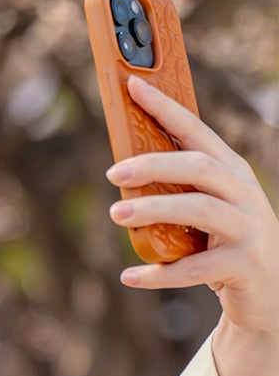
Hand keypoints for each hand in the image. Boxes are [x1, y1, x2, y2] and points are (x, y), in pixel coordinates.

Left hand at [105, 74, 278, 340]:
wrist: (271, 290)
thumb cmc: (227, 241)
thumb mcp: (209, 206)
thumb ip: (179, 188)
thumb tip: (122, 170)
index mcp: (232, 170)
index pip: (196, 130)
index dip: (165, 107)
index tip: (132, 85)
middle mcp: (244, 193)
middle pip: (198, 167)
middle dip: (154, 164)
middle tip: (113, 172)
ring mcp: (248, 228)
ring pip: (199, 209)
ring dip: (154, 211)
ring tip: (115, 214)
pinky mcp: (244, 265)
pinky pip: (195, 268)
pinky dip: (160, 273)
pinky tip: (130, 276)